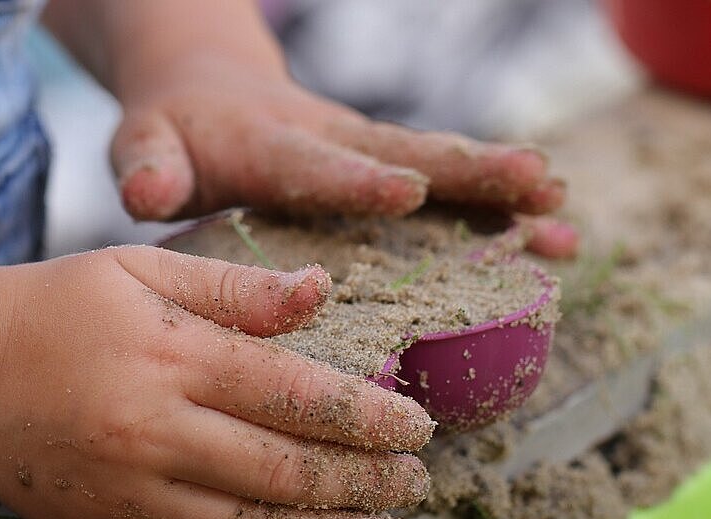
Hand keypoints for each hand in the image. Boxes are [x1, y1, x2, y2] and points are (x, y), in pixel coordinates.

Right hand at [0, 247, 435, 518]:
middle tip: (416, 483)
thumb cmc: (57, 307)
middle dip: (365, 483)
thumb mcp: (140, 268)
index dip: (367, 416)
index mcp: (169, 355)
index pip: (294, 395)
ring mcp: (128, 491)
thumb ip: (235, 287)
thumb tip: (323, 292)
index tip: (418, 426)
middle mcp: (152, 431)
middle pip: (285, 471)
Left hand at [111, 55, 577, 257]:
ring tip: (564, 215)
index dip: (358, 180)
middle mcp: (332, 142)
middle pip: (407, 154)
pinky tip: (557, 238)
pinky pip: (449, 189)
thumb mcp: (146, 144)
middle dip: (470, 172)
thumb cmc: (174, 132)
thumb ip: (148, 166)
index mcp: (270, 146)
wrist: (207, 88)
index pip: (316, 164)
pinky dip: (501, 211)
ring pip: (442, 170)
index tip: (406, 190)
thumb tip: (147, 191)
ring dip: (502, 192)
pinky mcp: (386, 168)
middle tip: (536, 183)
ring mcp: (366, 154)